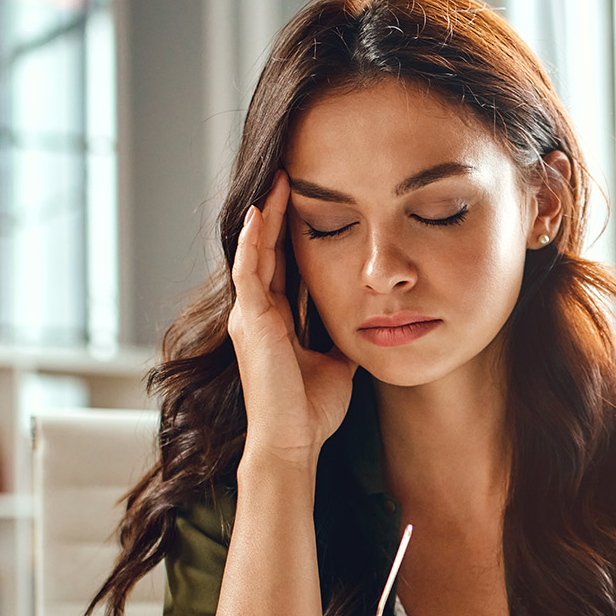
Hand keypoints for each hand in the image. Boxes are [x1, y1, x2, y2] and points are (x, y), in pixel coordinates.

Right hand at [228, 170, 358, 466]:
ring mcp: (249, 316)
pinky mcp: (250, 321)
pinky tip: (259, 213)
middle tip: (288, 173)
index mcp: (275, 321)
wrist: (292, 442)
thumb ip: (341, 339)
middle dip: (275, 212)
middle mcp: (257, 313)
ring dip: (264, 215)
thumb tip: (367, 324)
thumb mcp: (335, 364)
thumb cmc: (310, 411)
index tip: (307, 202)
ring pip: (253, 251)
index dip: (291, 234)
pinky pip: (248, 270)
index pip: (282, 265)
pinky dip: (252, 240)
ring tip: (277, 179)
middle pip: (264, 250)